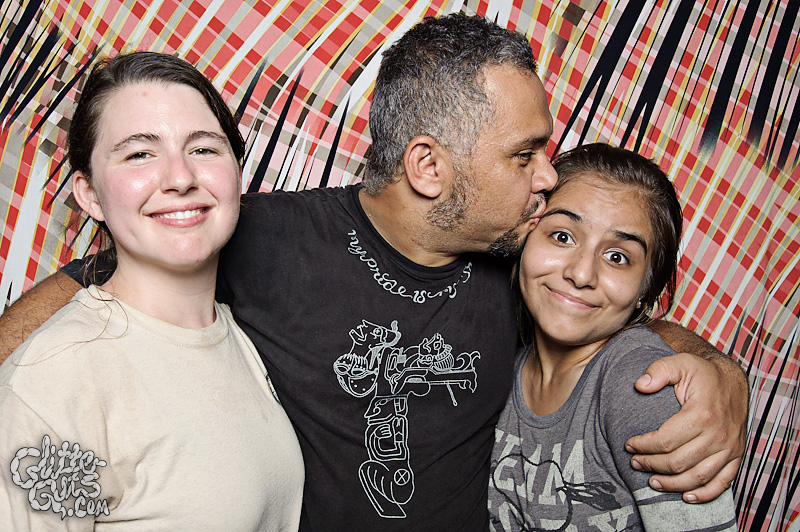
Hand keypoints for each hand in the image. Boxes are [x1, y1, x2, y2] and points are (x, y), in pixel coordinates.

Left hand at [625, 352, 747, 502]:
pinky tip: (686, 496)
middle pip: (678, 462)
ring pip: (697, 477)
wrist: (732, 380)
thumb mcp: (679, 363)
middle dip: (651, 465)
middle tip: (635, 462)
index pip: (665, 441)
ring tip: (652, 481)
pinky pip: (722, 482)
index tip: (629, 444)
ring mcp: (729, 448)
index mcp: (701, 414)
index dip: (643, 446)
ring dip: (672, 483)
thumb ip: (658, 370)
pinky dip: (705, 494)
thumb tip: (640, 385)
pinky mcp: (737, 455)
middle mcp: (718, 434)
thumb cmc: (702, 373)